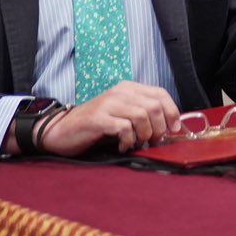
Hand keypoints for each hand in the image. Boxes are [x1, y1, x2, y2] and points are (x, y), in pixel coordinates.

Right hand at [36, 82, 180, 155]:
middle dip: (159, 128)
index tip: (174, 130)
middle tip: (153, 141)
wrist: (61, 130)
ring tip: (137, 144)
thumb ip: (142, 115)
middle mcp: (120, 92)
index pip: (160, 94)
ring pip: (142, 116)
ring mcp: (108, 104)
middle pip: (154, 106)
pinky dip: (129, 141)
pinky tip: (123, 147)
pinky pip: (124, 128)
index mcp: (129, 88)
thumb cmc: (95, 126)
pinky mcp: (98, 119)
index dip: (172, 112)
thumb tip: (168, 128)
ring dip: (144, 135)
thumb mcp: (122, 115)